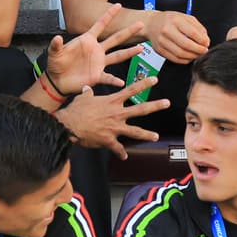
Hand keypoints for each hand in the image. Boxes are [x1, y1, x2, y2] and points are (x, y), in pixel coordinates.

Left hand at [45, 2, 145, 94]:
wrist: (57, 80)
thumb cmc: (56, 64)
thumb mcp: (54, 53)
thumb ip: (56, 45)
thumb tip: (57, 38)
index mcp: (87, 40)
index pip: (100, 25)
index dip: (109, 15)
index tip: (119, 5)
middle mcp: (96, 50)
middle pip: (115, 39)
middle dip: (128, 31)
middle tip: (140, 24)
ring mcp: (98, 62)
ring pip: (117, 56)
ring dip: (129, 52)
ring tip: (141, 48)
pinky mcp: (97, 75)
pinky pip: (107, 77)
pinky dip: (114, 80)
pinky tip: (120, 82)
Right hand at [55, 79, 169, 157]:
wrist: (69, 125)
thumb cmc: (75, 110)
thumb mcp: (82, 98)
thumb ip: (88, 93)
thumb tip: (87, 88)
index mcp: (111, 102)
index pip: (131, 90)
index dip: (144, 84)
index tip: (154, 79)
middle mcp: (117, 114)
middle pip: (140, 109)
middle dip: (155, 106)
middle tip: (167, 103)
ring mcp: (114, 128)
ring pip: (135, 131)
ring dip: (147, 134)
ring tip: (156, 136)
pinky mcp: (109, 140)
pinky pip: (117, 149)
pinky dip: (121, 153)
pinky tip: (124, 157)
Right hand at [146, 11, 209, 63]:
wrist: (151, 24)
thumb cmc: (170, 20)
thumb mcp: (185, 17)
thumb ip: (197, 27)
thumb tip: (205, 40)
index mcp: (175, 20)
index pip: (192, 32)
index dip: (202, 40)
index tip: (206, 43)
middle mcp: (166, 30)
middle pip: (186, 45)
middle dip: (198, 50)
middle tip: (204, 50)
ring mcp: (161, 41)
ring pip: (180, 54)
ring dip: (192, 56)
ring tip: (197, 54)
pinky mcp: (159, 50)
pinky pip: (174, 58)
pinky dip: (184, 60)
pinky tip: (189, 57)